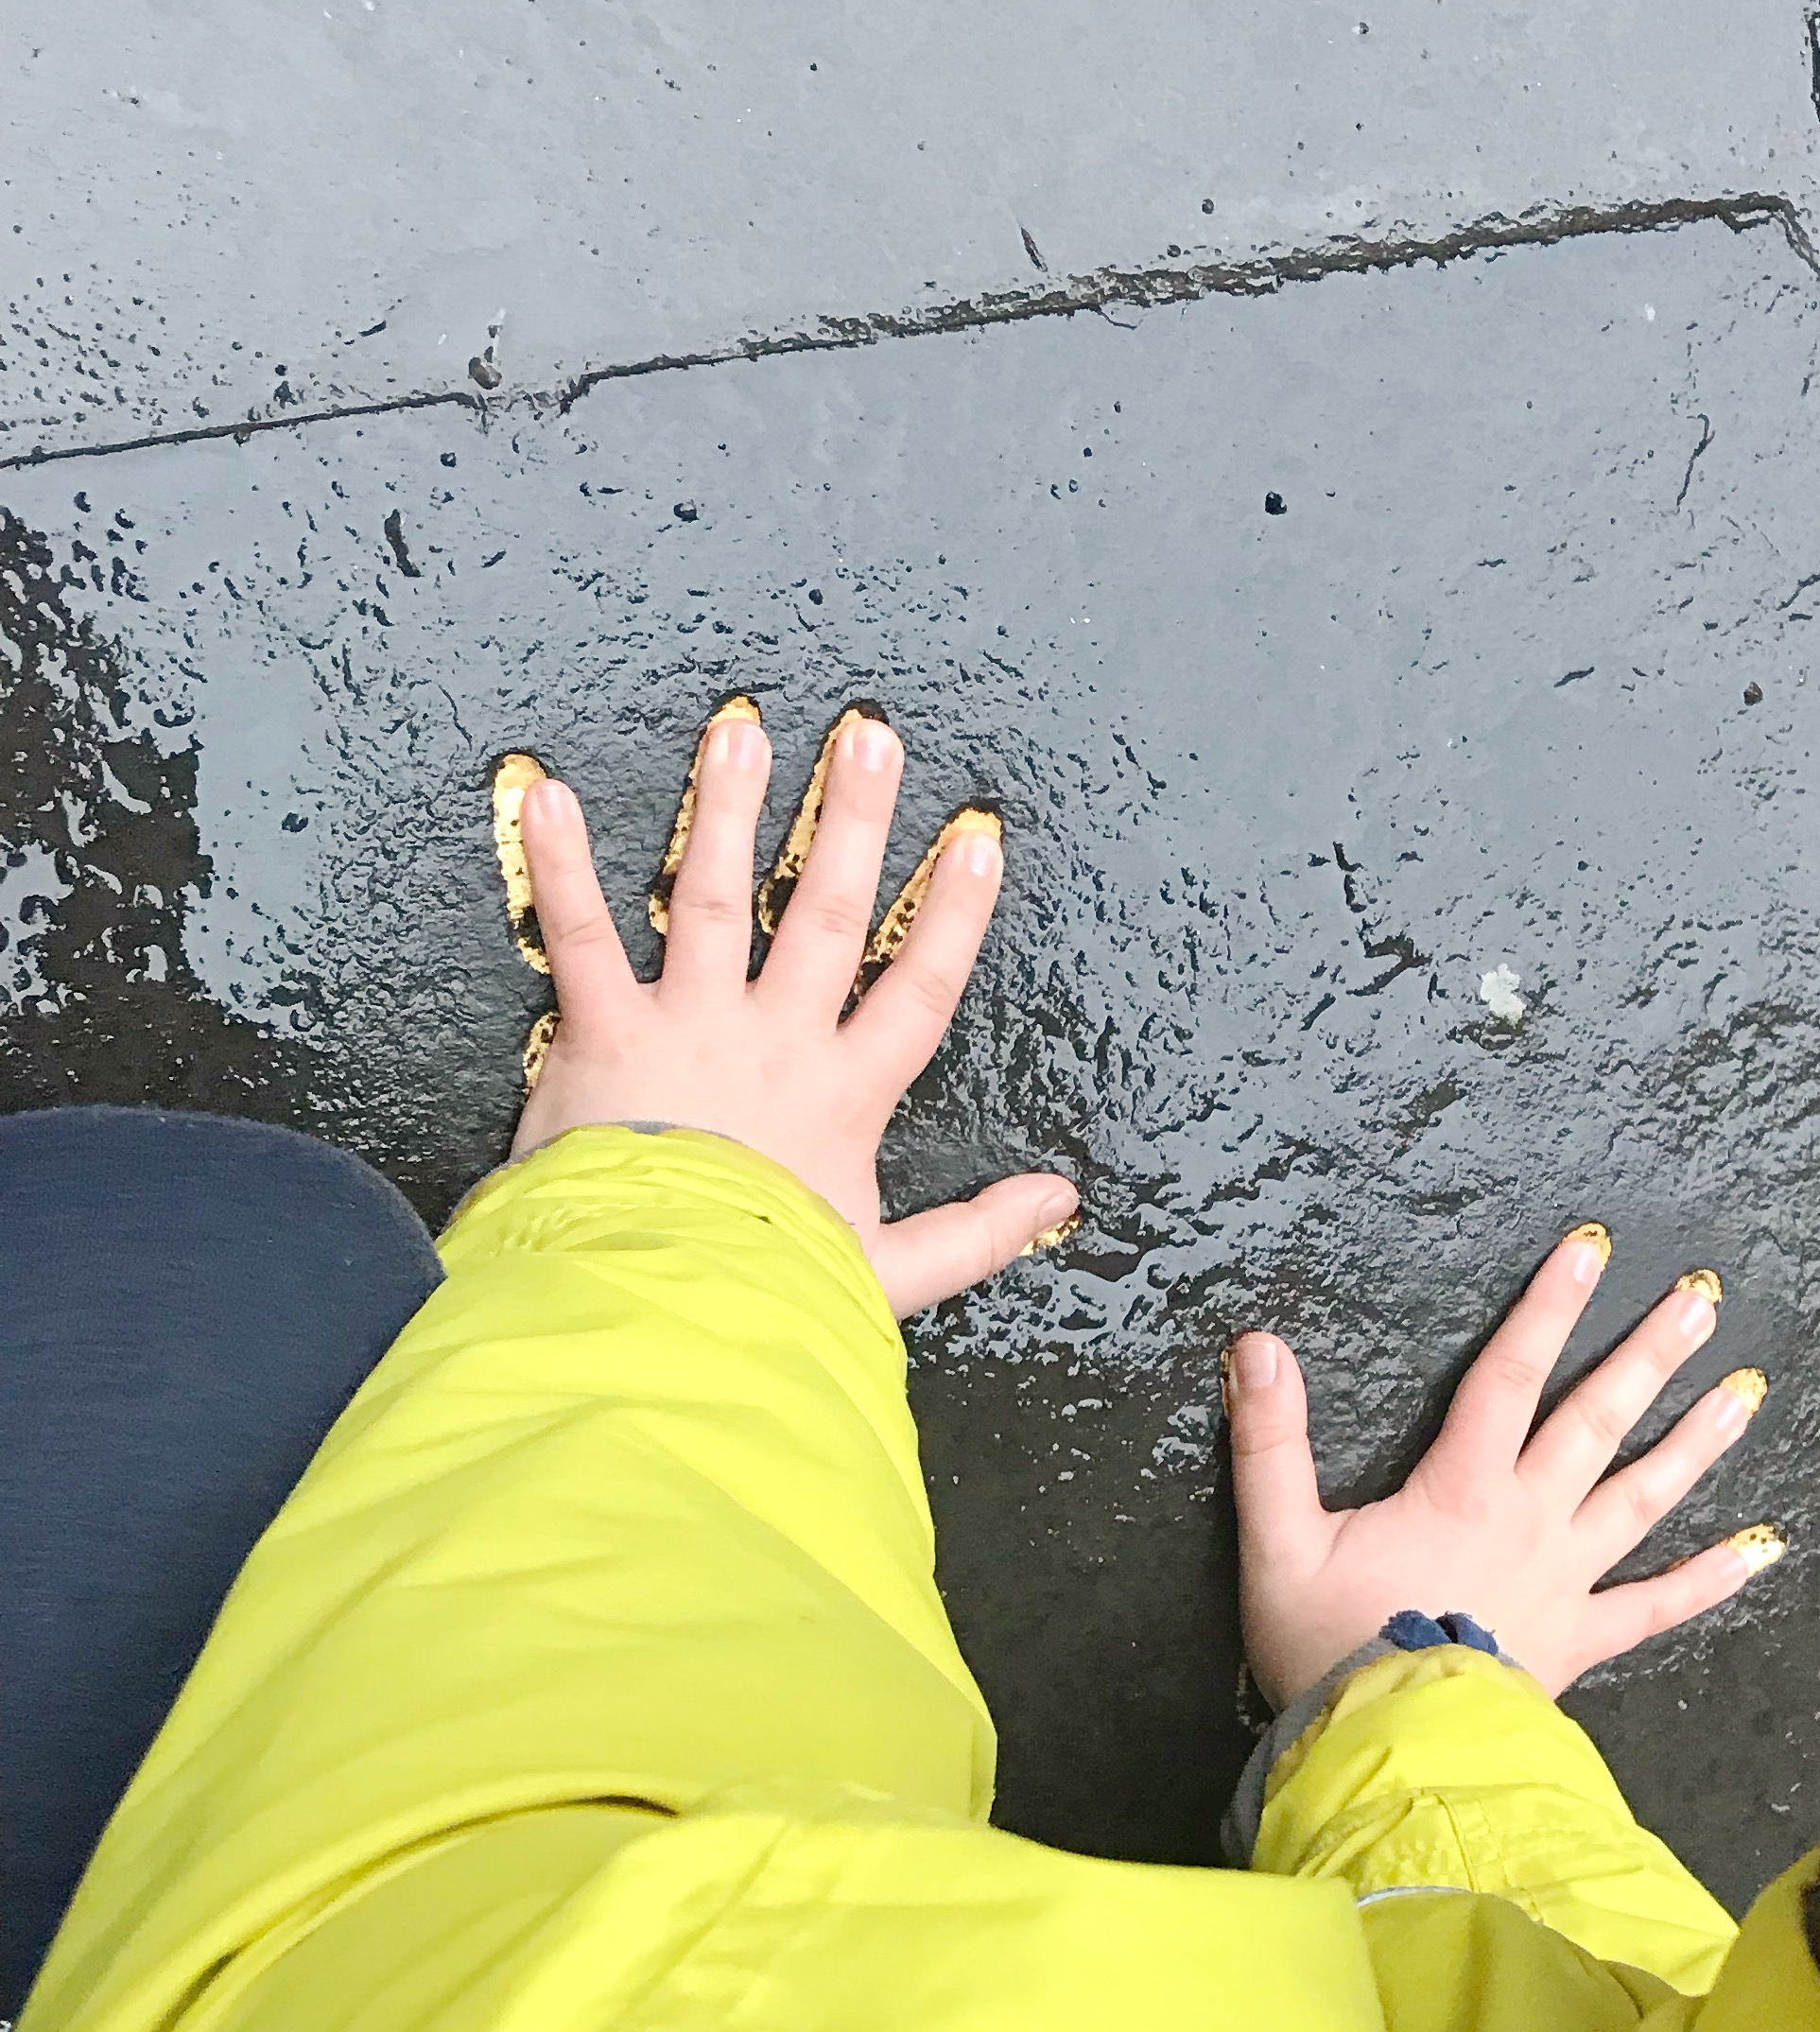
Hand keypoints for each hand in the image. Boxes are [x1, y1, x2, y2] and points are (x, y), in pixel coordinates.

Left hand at [508, 708, 1076, 1316]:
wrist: (664, 1300)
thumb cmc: (770, 1290)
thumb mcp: (892, 1276)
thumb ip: (978, 1233)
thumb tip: (1060, 1202)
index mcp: (846, 1095)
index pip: (917, 989)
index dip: (952, 916)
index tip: (975, 843)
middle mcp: (775, 1041)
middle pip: (828, 915)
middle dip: (853, 822)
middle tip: (869, 739)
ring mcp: (690, 1027)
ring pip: (715, 898)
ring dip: (725, 808)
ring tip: (740, 731)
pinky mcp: (604, 1034)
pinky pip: (580, 936)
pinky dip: (559, 866)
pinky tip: (547, 795)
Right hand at [1224, 1227, 1784, 1706]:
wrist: (1387, 1752)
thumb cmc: (1329, 1650)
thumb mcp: (1279, 1542)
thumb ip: (1270, 1442)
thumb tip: (1255, 1347)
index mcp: (1463, 1488)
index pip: (1509, 1375)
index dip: (1546, 1307)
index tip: (1590, 1249)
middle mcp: (1531, 1519)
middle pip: (1596, 1421)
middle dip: (1649, 1354)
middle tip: (1703, 1299)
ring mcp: (1567, 1580)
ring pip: (1643, 1496)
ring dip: (1696, 1440)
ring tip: (1747, 1391)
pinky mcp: (1583, 1641)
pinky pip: (1659, 1606)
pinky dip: (1713, 1579)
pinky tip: (1766, 1548)